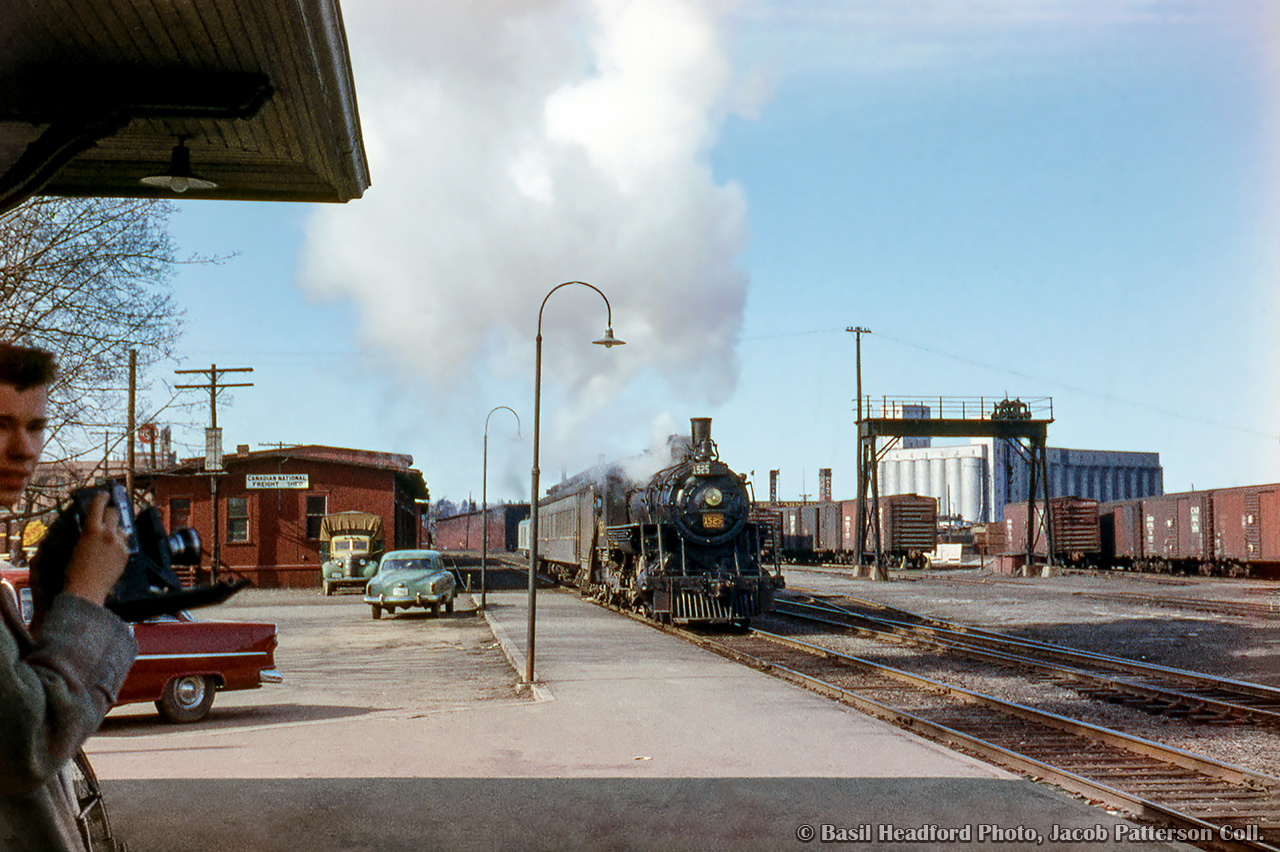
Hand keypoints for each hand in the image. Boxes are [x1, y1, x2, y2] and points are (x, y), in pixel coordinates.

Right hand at [62, 491, 129, 606]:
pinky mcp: (126, 553)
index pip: (98, 505)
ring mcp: (119, 543)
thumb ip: (87, 532)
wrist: (87, 590)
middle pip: (114, 512)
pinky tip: (111, 552)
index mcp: (91, 530)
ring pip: (121, 528)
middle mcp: (108, 533)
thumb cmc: (75, 570)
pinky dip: (118, 543)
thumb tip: (91, 524)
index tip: (104, 494)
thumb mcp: (76, 545)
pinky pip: (124, 542)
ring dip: (115, 529)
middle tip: (107, 514)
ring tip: (108, 537)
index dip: (101, 497)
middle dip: (110, 512)